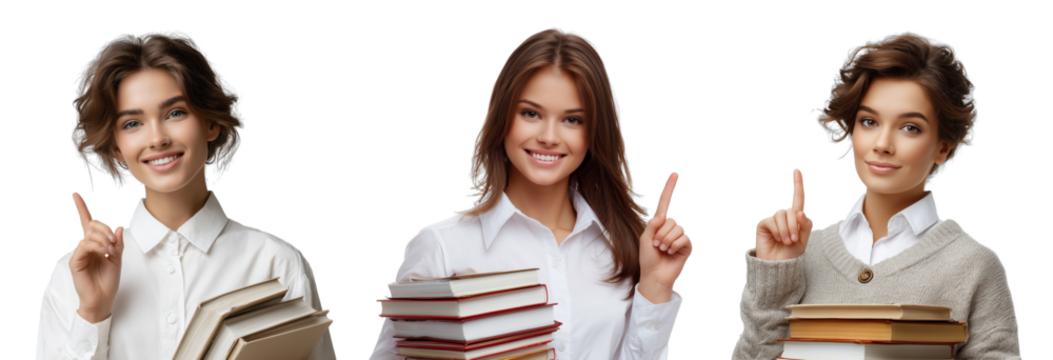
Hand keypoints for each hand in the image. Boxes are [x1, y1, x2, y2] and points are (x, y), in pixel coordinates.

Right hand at [69, 190, 124, 323]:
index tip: (75, 193)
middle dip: (105, 229)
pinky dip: (97, 246)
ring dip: (104, 239)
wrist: (102, 299)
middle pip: (92, 224)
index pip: (87, 222)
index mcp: (95, 243)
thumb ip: (118, 242)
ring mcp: (79, 253)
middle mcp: (85, 246)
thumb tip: (119, 226)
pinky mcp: (75, 261)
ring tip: (111, 251)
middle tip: (115, 243)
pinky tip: (105, 253)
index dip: (81, 207)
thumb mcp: (118, 259)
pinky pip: (84, 245)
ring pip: (89, 233)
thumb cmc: (108, 280)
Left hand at [639, 170, 692, 301]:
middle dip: (661, 233)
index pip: (665, 202)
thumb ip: (652, 225)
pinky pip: (683, 238)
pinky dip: (674, 245)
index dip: (670, 188)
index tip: (675, 173)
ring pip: (677, 228)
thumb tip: (663, 216)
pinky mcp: (686, 246)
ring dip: (667, 240)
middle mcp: (670, 228)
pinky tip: (670, 253)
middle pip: (671, 219)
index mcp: (659, 223)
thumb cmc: (647, 259)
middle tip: (656, 245)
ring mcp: (680, 236)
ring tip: (662, 250)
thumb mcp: (645, 239)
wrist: (654, 276)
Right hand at [754, 167, 814, 260]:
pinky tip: (778, 239)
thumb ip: (805, 226)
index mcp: (795, 217)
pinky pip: (773, 220)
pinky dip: (778, 230)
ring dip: (787, 229)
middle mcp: (783, 215)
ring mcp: (773, 219)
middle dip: (795, 226)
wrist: (778, 266)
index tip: (797, 169)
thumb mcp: (803, 240)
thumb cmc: (790, 254)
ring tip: (786, 241)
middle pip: (792, 209)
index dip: (797, 183)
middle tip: (794, 240)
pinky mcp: (763, 223)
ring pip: (782, 214)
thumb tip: (800, 212)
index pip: (797, 198)